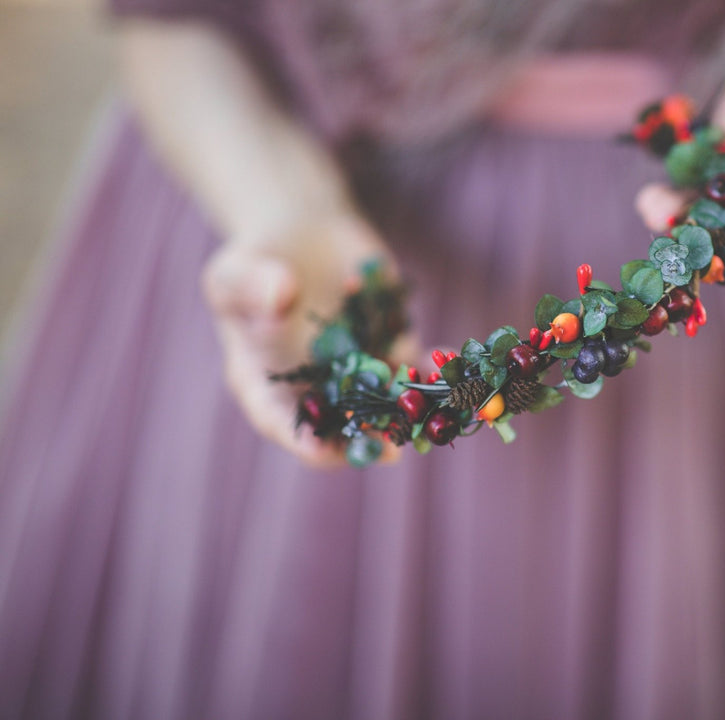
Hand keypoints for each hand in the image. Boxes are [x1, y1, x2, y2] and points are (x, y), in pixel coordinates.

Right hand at [201, 213, 415, 466]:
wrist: (304, 235)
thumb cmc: (256, 261)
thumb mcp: (236, 272)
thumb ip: (252, 288)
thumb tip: (280, 295)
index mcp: (268, 389)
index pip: (284, 425)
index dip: (304, 442)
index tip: (322, 450)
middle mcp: (319, 392)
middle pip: (344, 428)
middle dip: (369, 439)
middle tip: (392, 449)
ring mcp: (360, 375)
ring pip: (390, 405)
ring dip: (412, 412)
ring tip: (431, 409)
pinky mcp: (393, 351)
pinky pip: (418, 369)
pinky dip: (436, 369)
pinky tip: (448, 357)